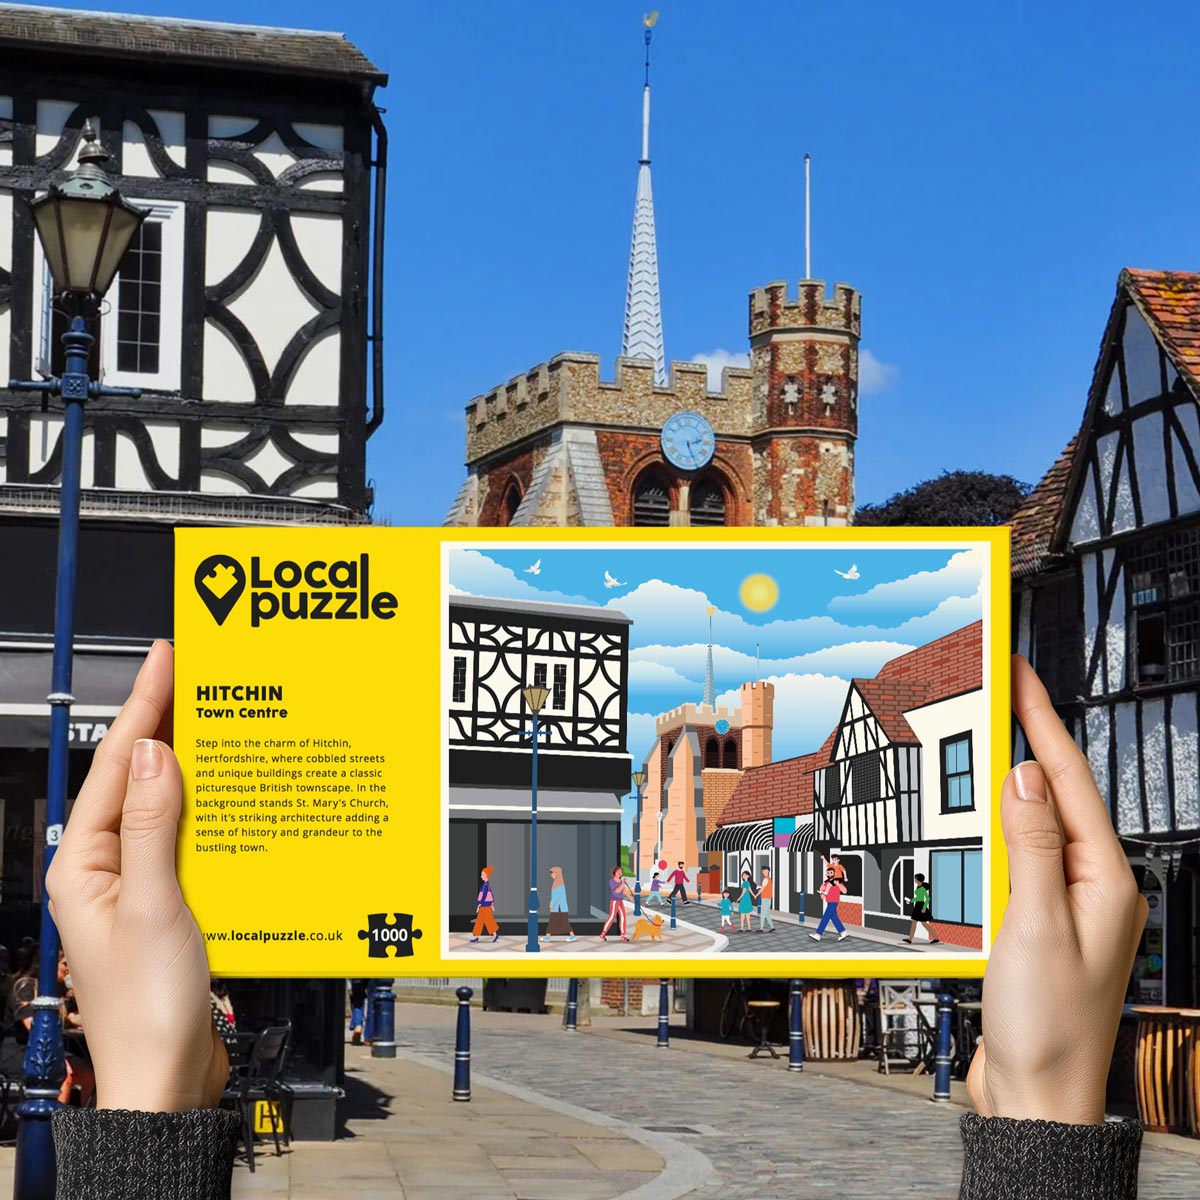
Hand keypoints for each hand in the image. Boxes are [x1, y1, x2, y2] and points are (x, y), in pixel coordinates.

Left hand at [46, 641, 227, 1111]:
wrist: (169, 1077)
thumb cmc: (147, 1008)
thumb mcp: (153, 906)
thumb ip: (152, 826)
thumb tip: (153, 755)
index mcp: (84, 864)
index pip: (115, 766)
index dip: (144, 707)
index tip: (167, 660)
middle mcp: (107, 867)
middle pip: (136, 777)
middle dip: (166, 723)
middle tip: (198, 675)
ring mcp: (139, 882)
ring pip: (165, 803)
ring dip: (191, 763)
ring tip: (219, 718)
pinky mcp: (171, 898)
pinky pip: (187, 836)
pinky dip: (211, 807)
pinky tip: (233, 792)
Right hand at [967, 656, 1145, 1124]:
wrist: (1034, 1096)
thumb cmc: (1046, 1024)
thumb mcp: (1035, 925)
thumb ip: (1031, 845)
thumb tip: (1023, 775)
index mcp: (1106, 881)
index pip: (1067, 783)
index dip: (1042, 722)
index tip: (1020, 676)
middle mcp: (1092, 886)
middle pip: (1056, 794)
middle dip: (1027, 738)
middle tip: (998, 691)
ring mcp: (1065, 903)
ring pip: (1034, 821)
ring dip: (1008, 779)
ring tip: (984, 737)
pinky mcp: (1038, 920)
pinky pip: (1018, 855)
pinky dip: (995, 825)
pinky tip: (978, 813)